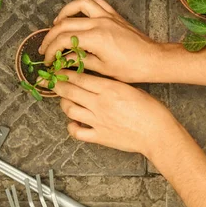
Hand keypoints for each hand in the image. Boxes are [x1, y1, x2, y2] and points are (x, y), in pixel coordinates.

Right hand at [39, 0, 163, 82]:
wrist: (153, 60)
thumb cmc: (131, 68)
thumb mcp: (102, 69)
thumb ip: (80, 61)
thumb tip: (63, 60)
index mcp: (95, 38)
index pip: (63, 40)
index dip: (51, 50)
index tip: (47, 60)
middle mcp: (99, 22)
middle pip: (65, 23)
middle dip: (51, 36)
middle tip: (46, 48)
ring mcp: (107, 16)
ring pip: (79, 5)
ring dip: (64, 13)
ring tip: (56, 24)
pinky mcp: (113, 15)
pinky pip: (95, 2)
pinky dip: (83, 5)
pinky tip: (78, 14)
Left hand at [48, 70, 180, 158]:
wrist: (157, 133)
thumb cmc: (150, 109)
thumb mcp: (130, 88)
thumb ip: (111, 85)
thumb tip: (96, 82)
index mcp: (108, 88)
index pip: (78, 77)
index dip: (64, 73)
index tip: (57, 70)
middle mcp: (99, 103)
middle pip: (69, 91)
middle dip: (56, 85)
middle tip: (48, 82)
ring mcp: (97, 120)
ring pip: (69, 109)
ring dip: (63, 103)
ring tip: (64, 100)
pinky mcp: (99, 136)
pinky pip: (77, 132)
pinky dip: (71, 126)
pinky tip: (73, 122)